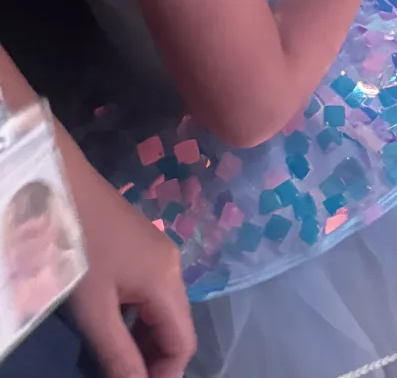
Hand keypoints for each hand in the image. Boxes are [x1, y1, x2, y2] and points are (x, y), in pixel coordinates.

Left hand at [67, 166, 194, 377]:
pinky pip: (149, 292)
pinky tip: (110, 326)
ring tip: (113, 362)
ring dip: (144, 341)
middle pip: (176, 326)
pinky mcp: (141, 246)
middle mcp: (171, 265)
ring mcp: (157, 252)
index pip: (184, 342)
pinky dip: (136, 319)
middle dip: (155, 360)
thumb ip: (118, 353)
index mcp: (167, 280)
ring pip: (161, 310)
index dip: (165, 375)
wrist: (63, 187)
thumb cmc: (78, 249)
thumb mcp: (94, 309)